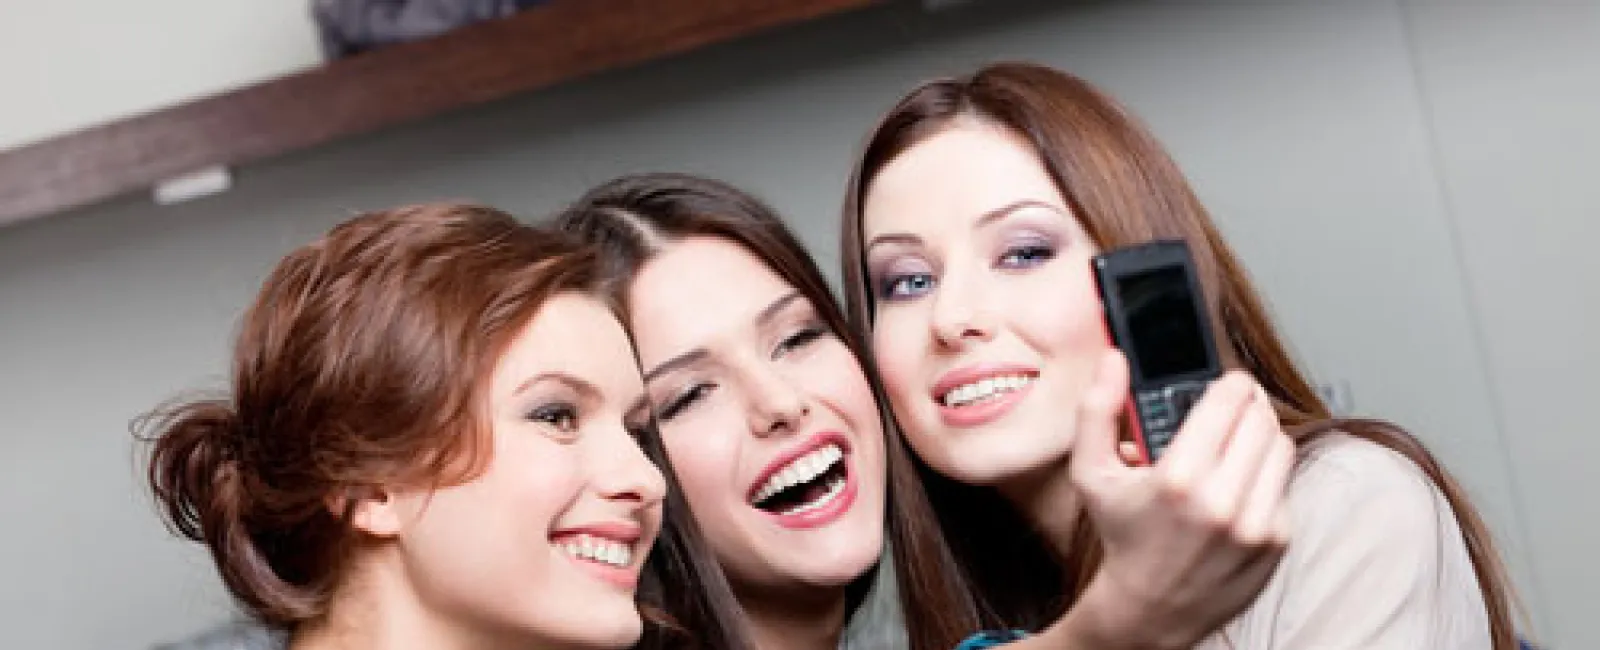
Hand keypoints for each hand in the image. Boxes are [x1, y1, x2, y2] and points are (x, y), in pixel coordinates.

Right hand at [1055, 350, 1293, 649]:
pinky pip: (1284, 484)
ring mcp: (1256, 523)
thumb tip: (1115, 359)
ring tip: (1232, 448)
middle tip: (1228, 411)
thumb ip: (1097, 410)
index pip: (1231, 399)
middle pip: (1262, 418)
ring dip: (1260, 437)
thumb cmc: (1122, 536)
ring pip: (1280, 446)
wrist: (1150, 609)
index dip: (1230, 383)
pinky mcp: (1277, 540)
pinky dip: (1264, 477)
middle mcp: (1223, 501)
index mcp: (1179, 477)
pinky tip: (1236, 487)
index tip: (1223, 384)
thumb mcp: (1092, 473)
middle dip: (1246, 407)